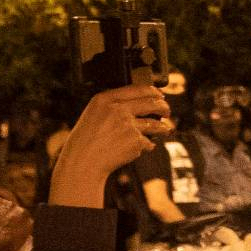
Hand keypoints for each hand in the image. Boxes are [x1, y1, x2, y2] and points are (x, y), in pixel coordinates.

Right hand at [50, 86, 174, 209]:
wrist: (83, 161)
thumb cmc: (86, 140)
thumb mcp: (94, 114)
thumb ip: (113, 106)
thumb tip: (141, 104)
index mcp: (104, 99)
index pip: (137, 89)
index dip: (153, 92)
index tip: (160, 95)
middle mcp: (117, 109)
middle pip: (152, 103)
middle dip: (164, 107)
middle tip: (167, 111)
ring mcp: (128, 125)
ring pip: (155, 124)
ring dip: (163, 128)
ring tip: (165, 130)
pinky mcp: (136, 141)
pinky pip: (148, 142)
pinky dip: (146, 146)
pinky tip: (137, 149)